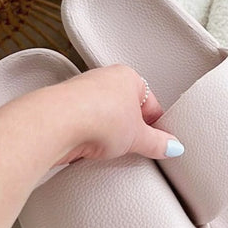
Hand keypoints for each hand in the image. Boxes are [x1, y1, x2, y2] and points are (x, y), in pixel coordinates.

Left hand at [41, 64, 181, 165]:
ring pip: (103, 118)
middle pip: (126, 110)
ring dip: (107, 136)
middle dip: (130, 131)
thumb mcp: (138, 137)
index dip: (156, 126)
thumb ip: (158, 143)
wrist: (56, 122)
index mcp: (128, 76)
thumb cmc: (97, 115)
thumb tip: (171, 146)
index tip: (158, 143)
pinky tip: (89, 150)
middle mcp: (103, 79)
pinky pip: (84, 126)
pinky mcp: (63, 110)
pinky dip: (88, 139)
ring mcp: (81, 93)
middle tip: (133, 149)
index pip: (150, 103)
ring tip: (109, 151)